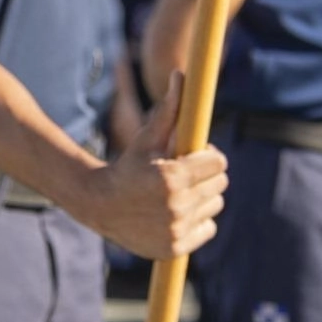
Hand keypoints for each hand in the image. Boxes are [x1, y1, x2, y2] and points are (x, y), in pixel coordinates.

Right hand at [79, 72, 226, 259]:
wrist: (100, 205)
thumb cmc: (128, 165)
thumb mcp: (147, 138)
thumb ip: (169, 109)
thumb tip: (180, 74)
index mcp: (173, 178)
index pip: (219, 163)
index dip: (209, 157)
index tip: (195, 156)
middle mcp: (176, 206)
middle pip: (220, 184)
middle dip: (207, 175)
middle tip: (186, 174)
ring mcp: (176, 230)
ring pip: (215, 205)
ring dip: (203, 197)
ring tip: (180, 193)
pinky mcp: (175, 248)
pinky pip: (208, 228)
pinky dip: (199, 221)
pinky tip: (178, 213)